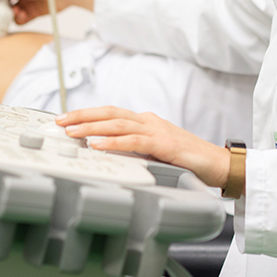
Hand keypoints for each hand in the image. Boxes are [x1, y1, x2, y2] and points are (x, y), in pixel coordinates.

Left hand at [56, 107, 230, 188]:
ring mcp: (156, 130)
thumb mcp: (155, 153)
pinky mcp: (164, 145)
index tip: (67, 118)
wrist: (217, 164)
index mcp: (145, 122)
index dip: (88, 114)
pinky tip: (97, 145)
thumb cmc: (188, 160)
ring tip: (71, 131)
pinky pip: (133, 141)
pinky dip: (113, 142)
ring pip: (117, 124)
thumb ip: (135, 149)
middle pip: (110, 113)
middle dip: (82, 115)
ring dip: (91, 127)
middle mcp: (148, 121)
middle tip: (59, 120)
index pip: (111, 113)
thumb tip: (107, 153)